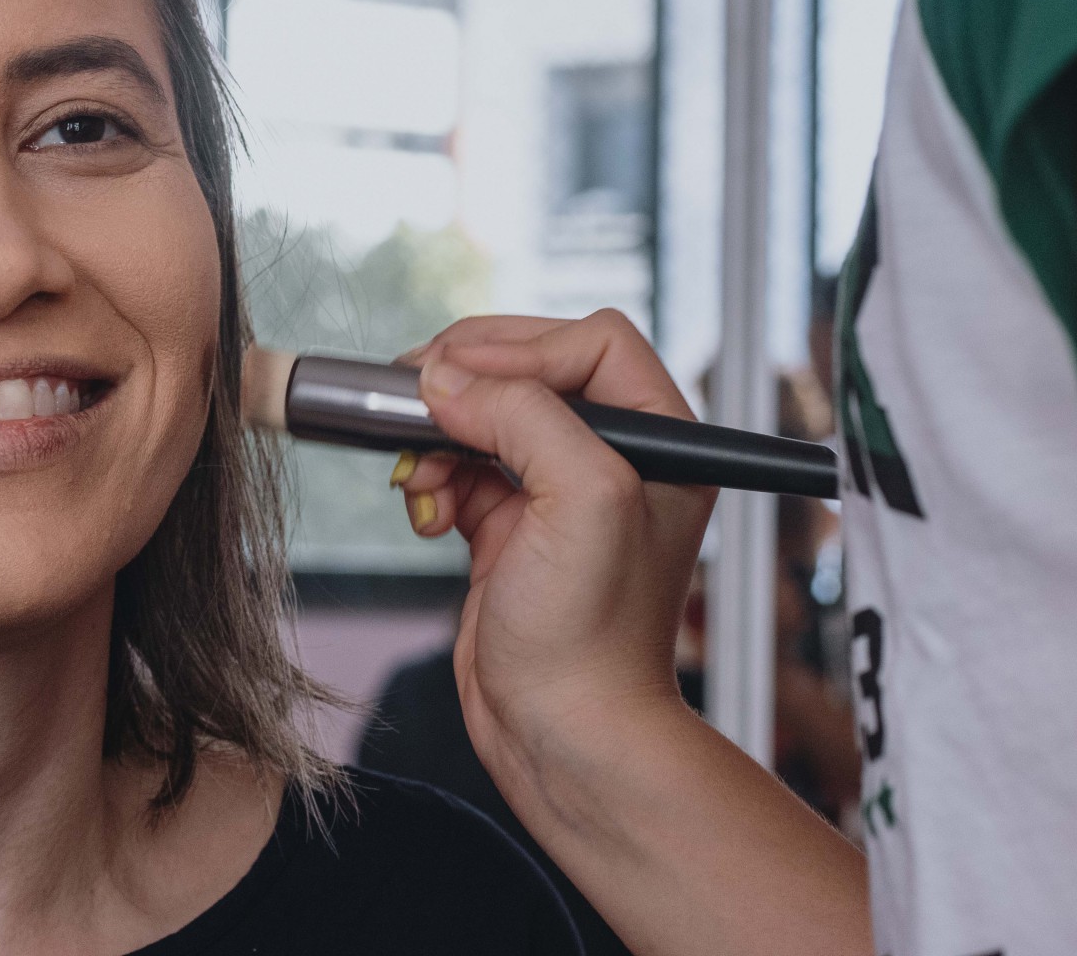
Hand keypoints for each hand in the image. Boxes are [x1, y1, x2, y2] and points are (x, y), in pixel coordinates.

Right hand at [391, 311, 715, 799]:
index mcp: (661, 439)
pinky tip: (427, 514)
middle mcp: (616, 459)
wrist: (562, 735)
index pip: (591, 342)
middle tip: (415, 400)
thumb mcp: (582, 499)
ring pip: (484, 418)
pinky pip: (459, 467)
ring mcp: (559, 494)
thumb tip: (447, 378)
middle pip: (528, 371)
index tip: (464, 376)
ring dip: (438, 436)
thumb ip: (523, 416)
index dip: (522, 348)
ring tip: (419, 477)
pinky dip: (432, 478)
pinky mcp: (511, 528)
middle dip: (467, 386)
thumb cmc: (594, 640)